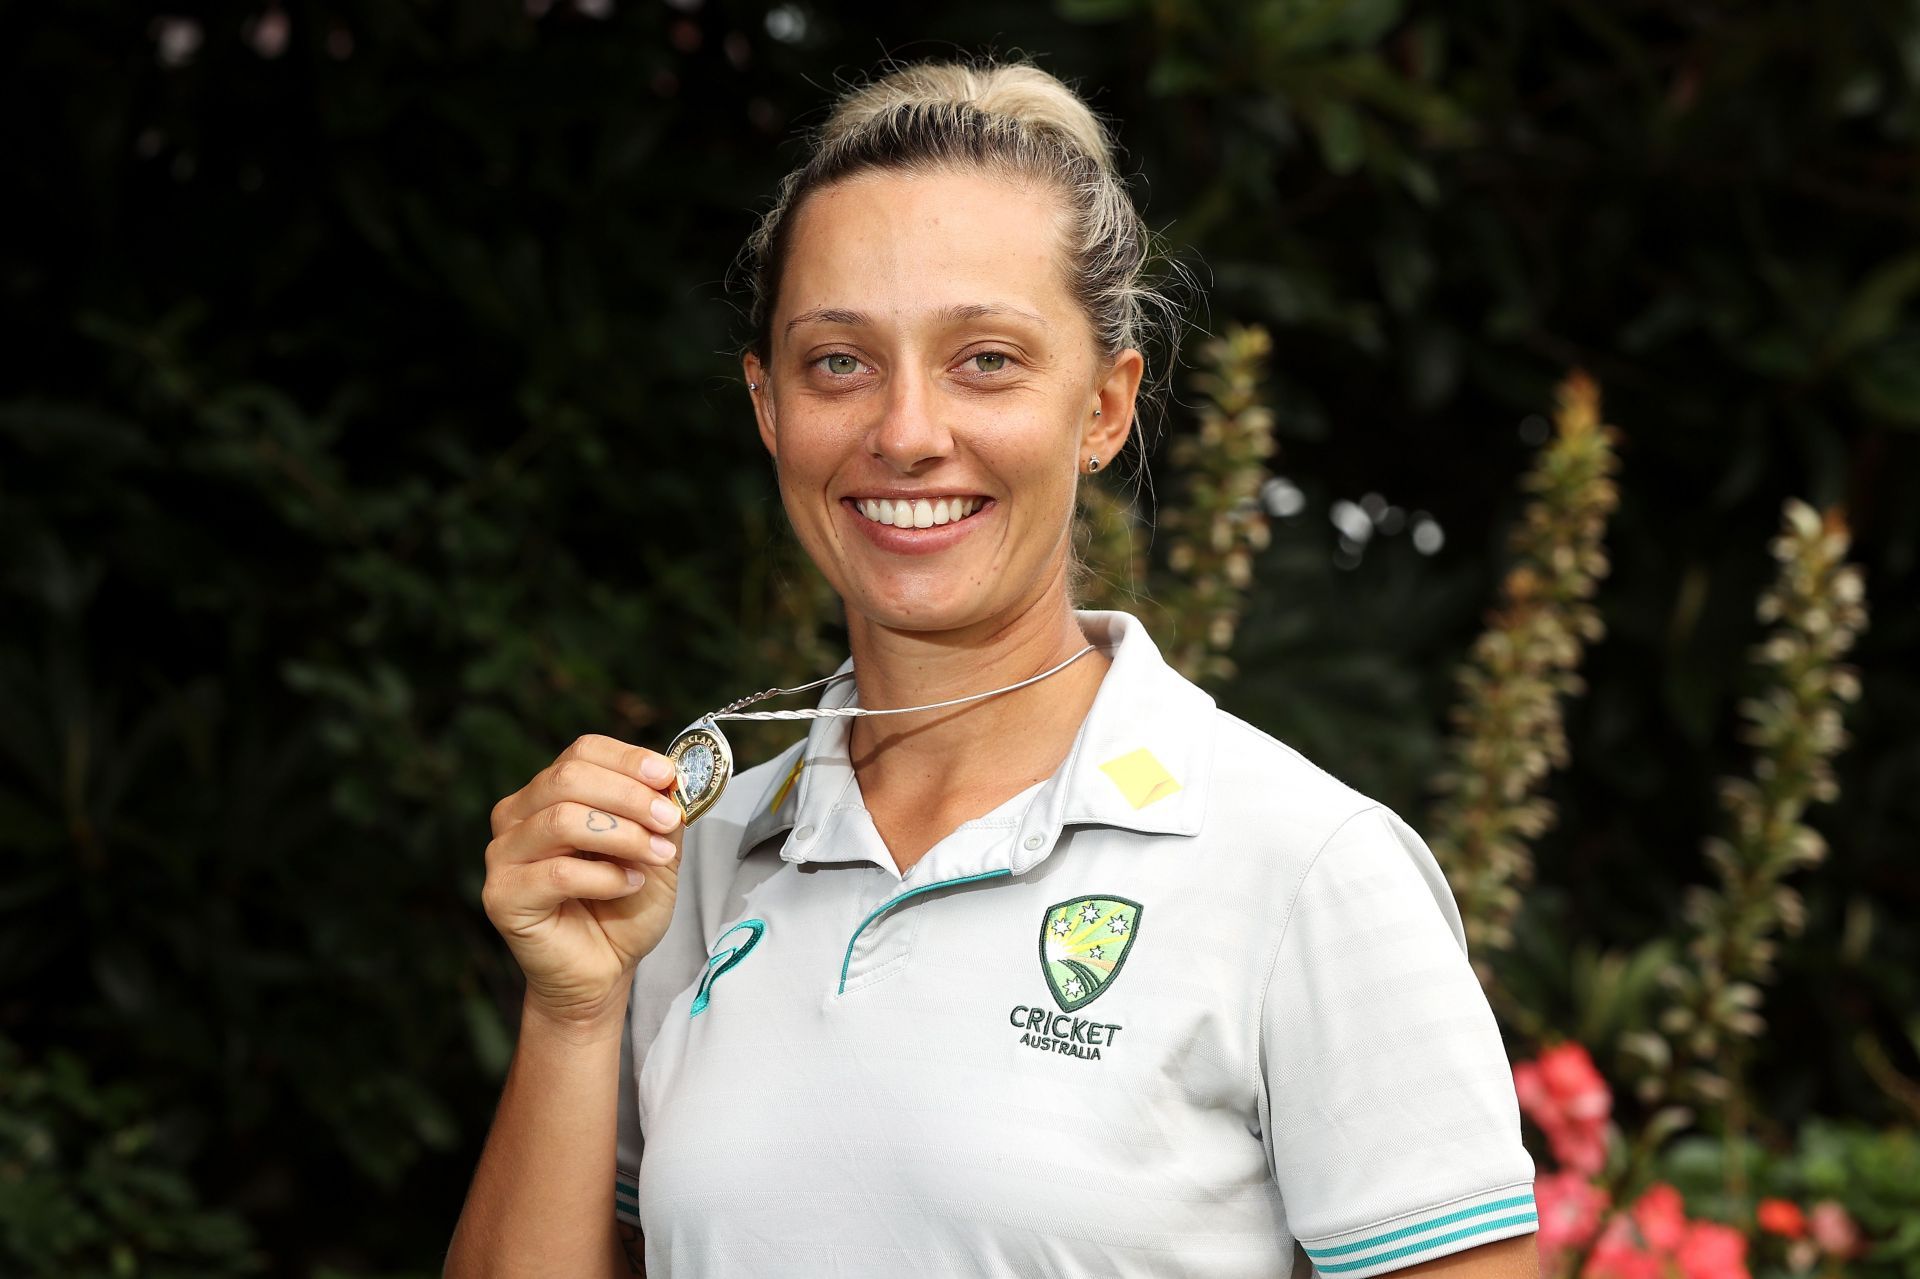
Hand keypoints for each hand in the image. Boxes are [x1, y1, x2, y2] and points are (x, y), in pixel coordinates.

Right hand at [481, 734, 685, 1028]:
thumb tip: (674, 779)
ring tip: (657, 856)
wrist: (603, 971)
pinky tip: (629, 885)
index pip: (582, 751)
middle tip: (668, 819)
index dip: (628, 759)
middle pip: (568, 778)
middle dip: (629, 796)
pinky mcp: (502, 896)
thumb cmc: (623, 908)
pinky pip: (558, 873)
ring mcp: (504, 855)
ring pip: (562, 820)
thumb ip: (662, 814)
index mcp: (550, 793)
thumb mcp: (658, 852)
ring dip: (623, 835)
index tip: (668, 776)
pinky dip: (606, 877)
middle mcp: (518, 816)